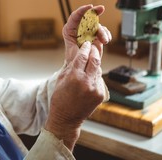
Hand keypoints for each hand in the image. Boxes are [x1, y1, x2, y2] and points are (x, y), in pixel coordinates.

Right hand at [45, 5, 111, 149]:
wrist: (66, 119)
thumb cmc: (60, 99)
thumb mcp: (61, 79)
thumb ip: (71, 65)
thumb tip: (80, 54)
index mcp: (74, 76)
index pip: (83, 56)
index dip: (86, 47)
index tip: (87, 43)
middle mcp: (86, 81)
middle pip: (95, 59)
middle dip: (94, 51)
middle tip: (93, 46)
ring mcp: (95, 88)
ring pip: (99, 68)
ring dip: (96, 63)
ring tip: (91, 60)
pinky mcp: (101, 94)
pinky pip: (100, 79)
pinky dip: (96, 75)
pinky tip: (90, 76)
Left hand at [62, 4, 110, 63]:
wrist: (80, 66)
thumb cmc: (74, 60)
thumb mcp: (74, 53)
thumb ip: (81, 47)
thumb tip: (91, 43)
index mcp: (69, 30)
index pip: (74, 16)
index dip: (82, 10)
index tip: (90, 7)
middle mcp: (79, 29)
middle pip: (87, 16)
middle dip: (94, 11)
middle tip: (101, 9)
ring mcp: (88, 31)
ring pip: (96, 24)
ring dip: (102, 31)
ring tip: (105, 40)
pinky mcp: (95, 35)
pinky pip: (102, 31)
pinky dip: (106, 34)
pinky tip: (106, 40)